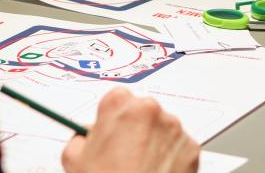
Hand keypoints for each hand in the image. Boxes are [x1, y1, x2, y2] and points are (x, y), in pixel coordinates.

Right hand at [61, 87, 199, 172]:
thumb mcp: (74, 160)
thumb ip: (80, 138)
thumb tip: (85, 137)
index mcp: (119, 104)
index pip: (117, 99)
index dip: (112, 119)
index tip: (111, 132)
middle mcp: (149, 109)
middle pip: (142, 112)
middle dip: (134, 130)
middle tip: (124, 156)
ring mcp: (173, 127)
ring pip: (162, 129)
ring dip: (153, 143)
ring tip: (140, 168)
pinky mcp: (190, 147)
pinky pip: (178, 147)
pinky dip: (170, 158)